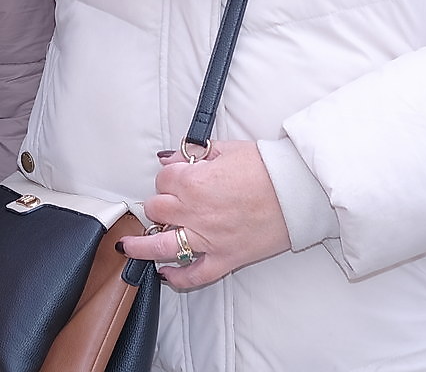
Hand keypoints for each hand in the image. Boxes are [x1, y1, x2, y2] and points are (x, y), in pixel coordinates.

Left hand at [119, 140, 290, 290]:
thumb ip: (195, 153)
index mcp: (194, 181)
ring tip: (127, 247)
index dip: (168, 177)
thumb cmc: (268, 167)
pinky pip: (196, 274)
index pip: (162, 179)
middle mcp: (195, 211)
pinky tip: (166, 274)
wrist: (299, 191)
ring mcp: (208, 238)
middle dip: (159, 204)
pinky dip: (178, 278)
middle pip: (157, 209)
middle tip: (168, 204)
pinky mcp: (226, 258)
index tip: (177, 177)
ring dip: (140, 247)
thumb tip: (171, 157)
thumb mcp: (227, 149)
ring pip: (162, 246)